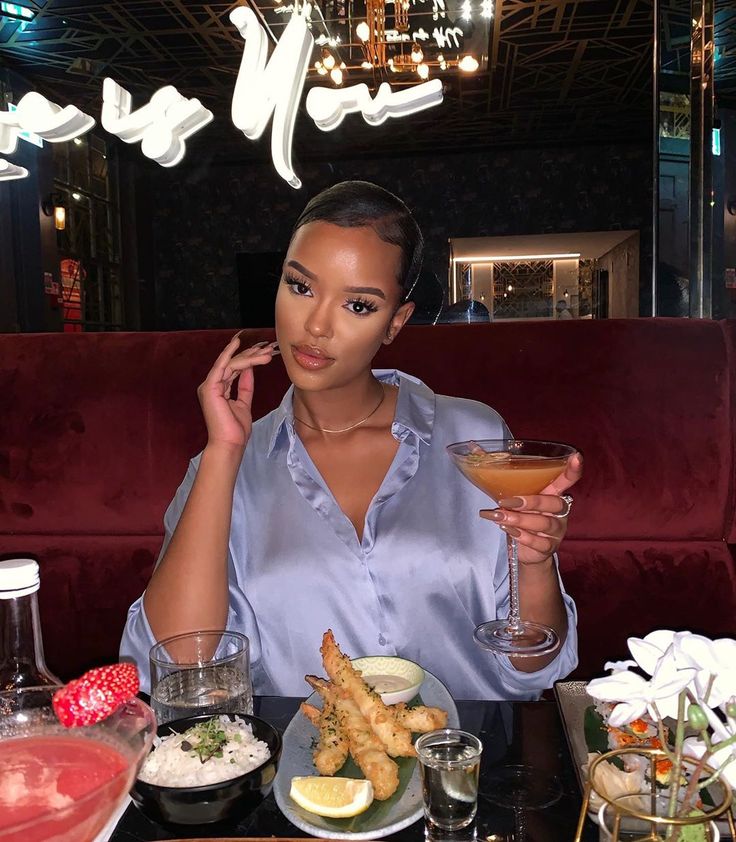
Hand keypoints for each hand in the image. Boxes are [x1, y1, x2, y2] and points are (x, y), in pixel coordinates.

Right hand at [197, 334, 278, 449]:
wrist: (230, 443)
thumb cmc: (235, 429)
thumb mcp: (244, 403)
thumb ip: (245, 386)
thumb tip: (249, 370)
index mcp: (218, 389)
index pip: (234, 369)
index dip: (249, 359)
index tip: (265, 353)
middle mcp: (212, 385)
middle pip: (233, 364)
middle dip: (252, 354)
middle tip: (269, 348)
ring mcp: (209, 385)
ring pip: (231, 364)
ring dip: (250, 356)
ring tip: (267, 353)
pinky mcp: (210, 387)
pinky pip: (221, 366)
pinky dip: (229, 353)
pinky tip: (238, 343)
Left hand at [480, 452, 583, 564]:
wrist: (526, 551)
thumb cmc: (521, 515)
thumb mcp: (511, 494)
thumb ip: (498, 474)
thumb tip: (473, 447)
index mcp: (553, 493)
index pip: (567, 479)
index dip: (572, 470)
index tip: (576, 457)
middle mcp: (559, 511)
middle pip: (554, 503)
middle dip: (531, 501)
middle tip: (507, 502)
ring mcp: (556, 530)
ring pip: (544, 523)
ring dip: (520, 519)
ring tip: (500, 516)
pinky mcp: (548, 547)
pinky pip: (538, 542)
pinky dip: (522, 536)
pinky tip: (508, 530)